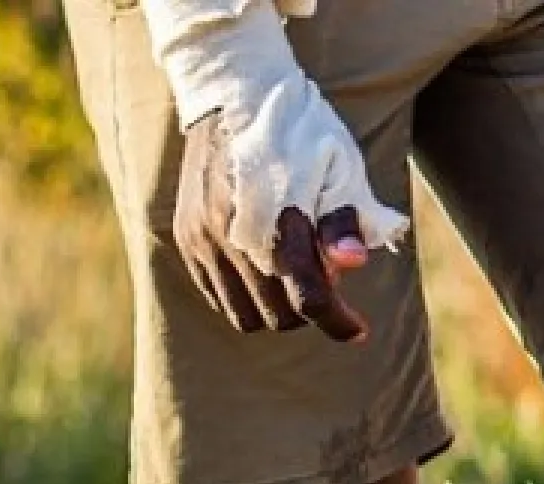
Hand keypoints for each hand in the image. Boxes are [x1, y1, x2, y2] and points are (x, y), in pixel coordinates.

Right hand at [176, 113, 372, 340]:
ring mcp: (203, 238)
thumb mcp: (337, 167)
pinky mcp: (186, 237)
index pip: (308, 298)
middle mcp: (233, 234)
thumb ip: (344, 220)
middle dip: (309, 308)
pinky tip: (263, 269)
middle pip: (278, 315)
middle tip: (325, 275)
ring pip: (244, 314)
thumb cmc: (299, 131)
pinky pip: (216, 295)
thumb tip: (353, 263)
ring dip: (275, 307)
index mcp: (277, 218)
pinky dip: (244, 296)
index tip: (358, 331)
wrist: (233, 91)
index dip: (338, 323)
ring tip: (293, 271)